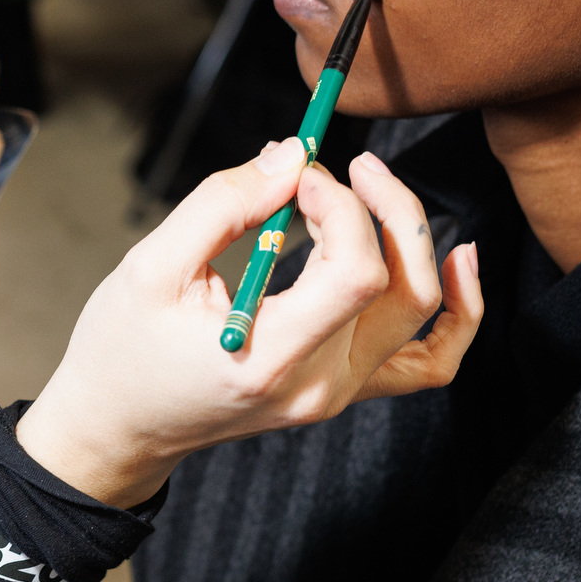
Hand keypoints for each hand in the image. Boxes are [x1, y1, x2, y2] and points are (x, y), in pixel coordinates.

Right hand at [18, 144, 483, 507]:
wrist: (119, 426)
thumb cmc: (123, 348)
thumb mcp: (151, 266)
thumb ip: (224, 203)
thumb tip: (293, 155)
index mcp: (271, 358)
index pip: (356, 274)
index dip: (343, 207)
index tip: (299, 173)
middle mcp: (319, 386)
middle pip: (400, 286)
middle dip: (382, 206)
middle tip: (343, 165)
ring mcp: (338, 394)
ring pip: (422, 313)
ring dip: (413, 238)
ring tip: (379, 188)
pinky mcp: (343, 390)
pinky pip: (429, 361)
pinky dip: (458, 314)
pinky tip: (461, 262)